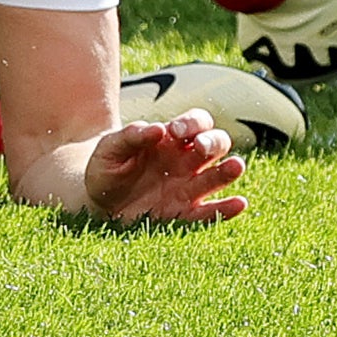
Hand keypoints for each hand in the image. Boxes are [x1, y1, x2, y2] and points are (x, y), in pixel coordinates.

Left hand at [79, 114, 248, 225]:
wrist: (96, 200)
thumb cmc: (106, 168)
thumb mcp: (109, 148)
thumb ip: (130, 136)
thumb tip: (157, 129)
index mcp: (171, 139)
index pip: (196, 123)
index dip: (192, 123)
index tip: (175, 130)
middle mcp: (186, 161)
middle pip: (215, 144)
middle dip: (212, 142)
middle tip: (200, 147)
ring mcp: (188, 187)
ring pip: (218, 175)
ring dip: (228, 170)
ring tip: (236, 166)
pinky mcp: (184, 213)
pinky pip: (209, 212)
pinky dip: (226, 209)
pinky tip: (240, 204)